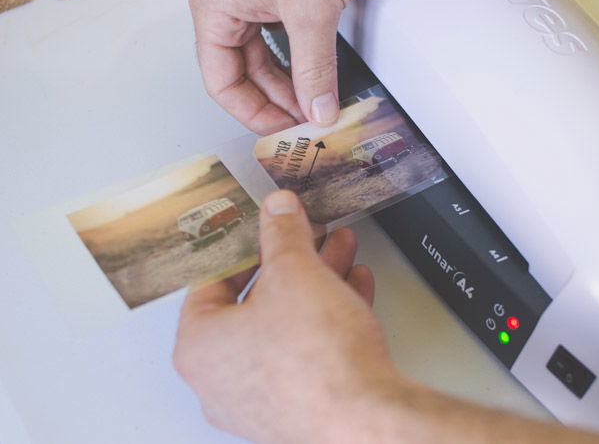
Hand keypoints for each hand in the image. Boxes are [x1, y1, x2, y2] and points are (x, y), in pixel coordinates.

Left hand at [173, 190, 393, 442]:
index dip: (247, 245)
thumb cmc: (316, 363)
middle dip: (293, 261)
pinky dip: (330, 318)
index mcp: (200, 346)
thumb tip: (277, 210)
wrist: (366, 420)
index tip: (268, 228)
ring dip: (317, 283)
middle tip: (310, 236)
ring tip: (341, 252)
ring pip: (287, 325)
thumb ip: (283, 233)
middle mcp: (222, 380)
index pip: (214, 281)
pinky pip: (308, 352)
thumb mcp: (295, 272)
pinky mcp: (298, 408)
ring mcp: (260, 399)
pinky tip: (354, 288)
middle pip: (257, 302)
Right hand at [188, 0, 367, 134]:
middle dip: (275, 101)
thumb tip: (318, 109)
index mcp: (215, 6)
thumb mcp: (312, 9)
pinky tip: (316, 77)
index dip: (252, 113)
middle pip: (242, 72)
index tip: (283, 131)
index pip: (221, 80)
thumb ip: (315, 66)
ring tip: (314, 106)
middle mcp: (228, 3)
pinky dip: (299, 61)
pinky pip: (281, 38)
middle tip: (304, 123)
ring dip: (289, 84)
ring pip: (263, 57)